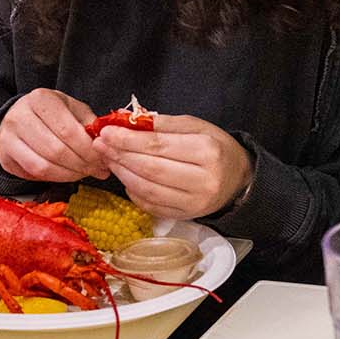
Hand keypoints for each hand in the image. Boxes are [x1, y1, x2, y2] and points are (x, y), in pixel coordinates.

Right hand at [0, 88, 109, 182]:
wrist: (16, 119)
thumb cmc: (49, 114)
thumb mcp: (71, 109)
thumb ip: (88, 124)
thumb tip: (105, 145)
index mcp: (41, 98)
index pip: (68, 130)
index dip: (89, 149)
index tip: (103, 159)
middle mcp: (21, 115)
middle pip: (57, 149)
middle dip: (82, 164)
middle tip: (98, 170)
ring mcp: (10, 136)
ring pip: (46, 165)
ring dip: (70, 174)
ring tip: (85, 172)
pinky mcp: (6, 155)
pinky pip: (36, 173)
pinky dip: (57, 177)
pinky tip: (68, 174)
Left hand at [95, 112, 252, 221]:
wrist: (238, 180)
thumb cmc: (215, 147)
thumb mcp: (196, 125)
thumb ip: (162, 124)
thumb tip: (127, 122)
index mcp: (207, 151)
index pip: (158, 146)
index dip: (128, 140)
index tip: (106, 132)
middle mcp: (202, 180)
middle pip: (150, 169)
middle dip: (120, 156)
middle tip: (100, 145)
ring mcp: (194, 203)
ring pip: (147, 190)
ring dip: (122, 174)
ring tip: (109, 159)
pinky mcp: (185, 216)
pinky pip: (151, 205)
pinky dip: (133, 191)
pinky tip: (125, 177)